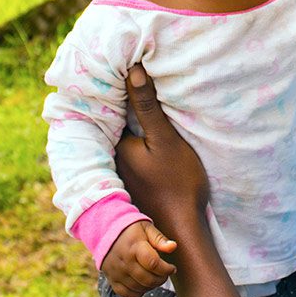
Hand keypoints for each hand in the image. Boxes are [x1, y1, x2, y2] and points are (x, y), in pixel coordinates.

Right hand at [102, 220, 177, 296]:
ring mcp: (116, 272)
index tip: (172, 268)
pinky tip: (143, 283)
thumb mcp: (146, 228)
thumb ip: (160, 239)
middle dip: (161, 279)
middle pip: (147, 279)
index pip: (153, 264)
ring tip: (156, 277)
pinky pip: (127, 293)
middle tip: (165, 274)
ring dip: (152, 285)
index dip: (166, 269)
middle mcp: (124, 261)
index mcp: (134, 247)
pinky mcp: (111, 279)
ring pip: (139, 288)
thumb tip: (173, 247)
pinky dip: (138, 292)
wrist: (106, 231)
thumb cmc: (131, 230)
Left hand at [115, 65, 209, 235]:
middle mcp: (113, 159)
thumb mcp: (165, 138)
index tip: (128, 69)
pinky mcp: (135, 182)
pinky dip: (139, 141)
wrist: (182, 227)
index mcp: (116, 145)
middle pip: (118, 123)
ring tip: (147, 102)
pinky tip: (152, 137)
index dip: (121, 90)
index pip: (114, 109)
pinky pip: (133, 152)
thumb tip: (132, 70)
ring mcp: (123, 172)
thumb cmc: (176, 181)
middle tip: (137, 82)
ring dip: (133, 124)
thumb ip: (147, 106)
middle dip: (125, 106)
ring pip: (126, 138)